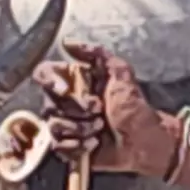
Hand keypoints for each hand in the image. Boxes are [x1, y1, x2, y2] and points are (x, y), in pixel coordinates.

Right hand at [39, 43, 153, 173]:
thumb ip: (99, 55)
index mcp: (77, 82)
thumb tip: (68, 42)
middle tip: (98, 111)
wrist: (144, 142)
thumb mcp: (123, 76)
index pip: (46, 74)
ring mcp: (67, 125)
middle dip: (75, 109)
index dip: (50, 81)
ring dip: (78, 128)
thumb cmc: (135, 108)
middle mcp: (68, 102)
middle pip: (49, 102)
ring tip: (98, 130)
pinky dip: (75, 146)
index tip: (65, 90)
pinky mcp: (70, 147)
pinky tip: (92, 144)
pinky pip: (58, 146)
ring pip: (53, 125)